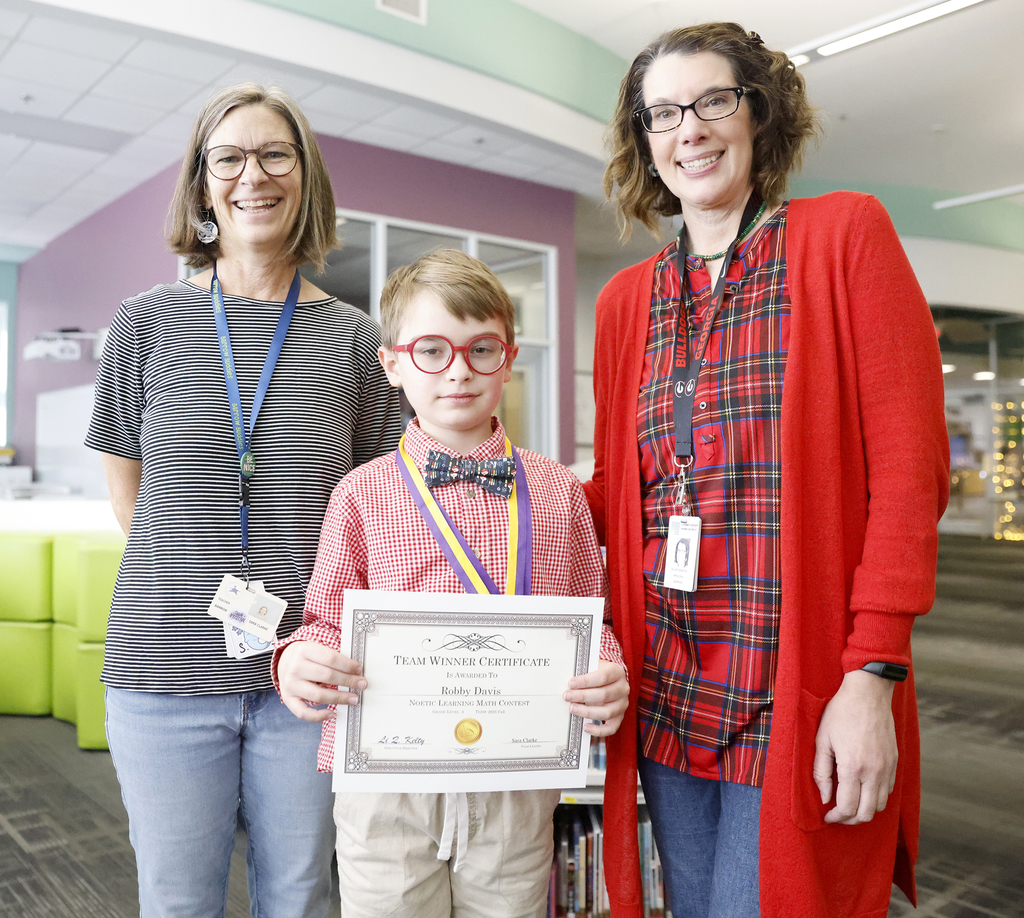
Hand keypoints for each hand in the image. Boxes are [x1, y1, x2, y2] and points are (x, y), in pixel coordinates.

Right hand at [277, 640, 366, 722]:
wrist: (284, 659)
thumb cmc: (306, 655)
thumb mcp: (316, 648)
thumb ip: (332, 657)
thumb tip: (356, 670)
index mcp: (305, 650)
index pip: (330, 658)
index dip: (348, 665)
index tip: (359, 670)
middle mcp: (296, 668)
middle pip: (327, 676)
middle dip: (348, 681)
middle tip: (362, 684)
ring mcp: (291, 685)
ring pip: (318, 695)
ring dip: (340, 698)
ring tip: (354, 699)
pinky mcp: (288, 699)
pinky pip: (303, 712)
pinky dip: (318, 716)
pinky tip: (332, 714)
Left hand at [563, 660, 628, 736]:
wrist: (609, 679)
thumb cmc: (597, 673)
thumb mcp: (592, 667)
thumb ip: (583, 673)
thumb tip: (569, 684)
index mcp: (617, 672)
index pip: (603, 677)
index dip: (586, 681)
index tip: (571, 683)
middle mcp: (623, 688)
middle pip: (603, 695)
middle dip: (582, 696)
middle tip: (567, 696)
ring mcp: (622, 704)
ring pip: (607, 712)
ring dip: (587, 712)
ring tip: (573, 708)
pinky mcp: (619, 717)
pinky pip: (611, 728)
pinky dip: (598, 730)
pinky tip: (585, 726)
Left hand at [813, 669, 897, 824]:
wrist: (868, 694)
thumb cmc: (841, 713)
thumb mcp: (822, 740)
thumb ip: (821, 772)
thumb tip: (824, 798)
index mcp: (853, 767)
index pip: (848, 808)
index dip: (836, 818)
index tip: (827, 816)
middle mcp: (874, 772)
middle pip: (866, 814)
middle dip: (850, 820)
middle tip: (837, 815)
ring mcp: (888, 768)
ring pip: (880, 806)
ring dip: (864, 810)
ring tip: (849, 803)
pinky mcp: (895, 762)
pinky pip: (888, 791)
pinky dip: (875, 797)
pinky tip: (862, 788)